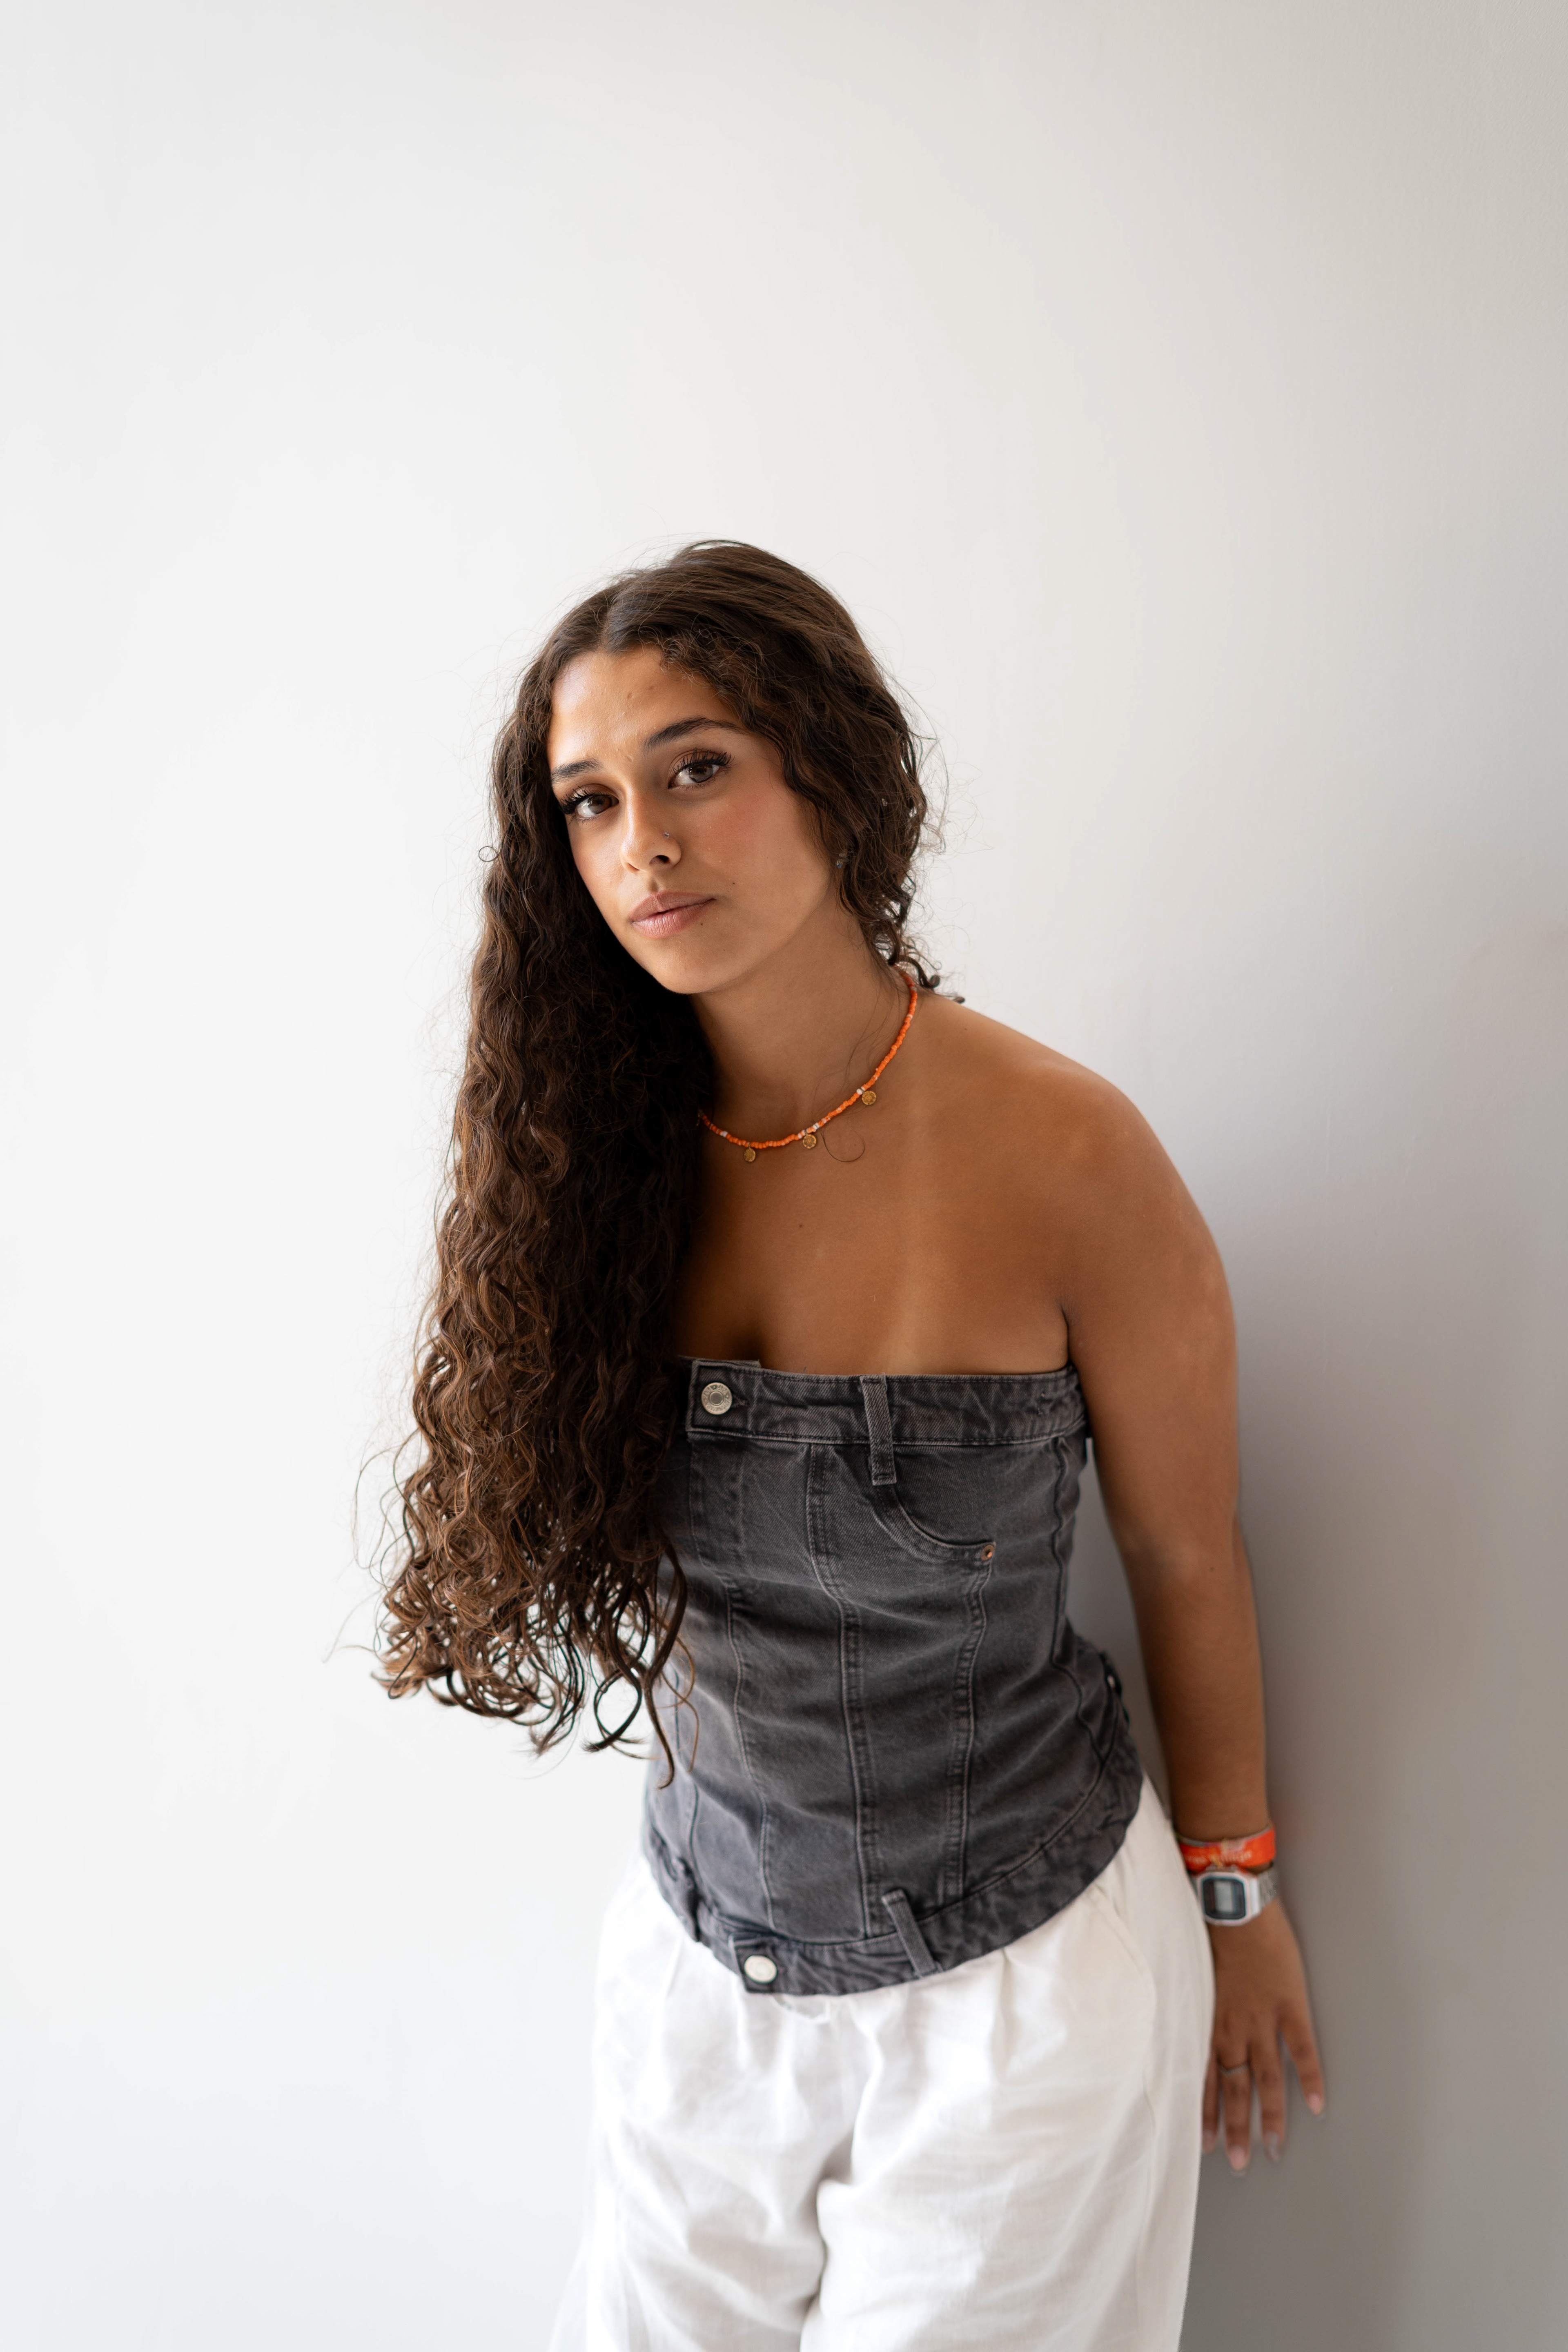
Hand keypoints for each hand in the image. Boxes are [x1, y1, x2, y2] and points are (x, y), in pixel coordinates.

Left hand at [1203, 1899, 1324, 2170]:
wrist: (1233, 1904)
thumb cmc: (1209, 1934)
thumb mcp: (1191, 1977)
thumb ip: (1193, 2009)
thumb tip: (1184, 2028)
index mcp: (1207, 2022)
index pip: (1203, 2079)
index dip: (1206, 2113)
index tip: (1206, 2144)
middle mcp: (1232, 2028)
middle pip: (1234, 2089)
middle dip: (1235, 2128)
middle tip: (1238, 2162)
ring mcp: (1262, 2020)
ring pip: (1265, 2079)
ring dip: (1269, 2117)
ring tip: (1273, 2149)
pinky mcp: (1290, 2006)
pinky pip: (1301, 2051)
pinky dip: (1309, 2079)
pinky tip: (1315, 2105)